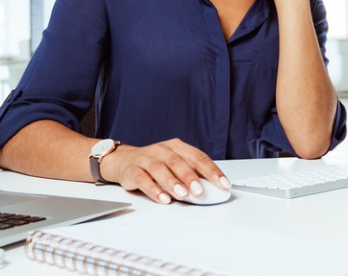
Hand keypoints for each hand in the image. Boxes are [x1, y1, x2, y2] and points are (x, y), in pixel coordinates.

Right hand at [100, 139, 230, 203]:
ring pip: (160, 169)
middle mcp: (162, 150)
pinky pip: (143, 179)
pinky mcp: (132, 170)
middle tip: (200, 191)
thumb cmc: (156, 164)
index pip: (198, 157)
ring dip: (172, 182)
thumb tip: (213, 190)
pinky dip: (153, 189)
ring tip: (181, 195)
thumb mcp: (175, 165)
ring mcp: (146, 159)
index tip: (223, 184)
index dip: (212, 171)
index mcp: (177, 147)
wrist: (124, 160)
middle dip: (190, 177)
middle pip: (178, 162)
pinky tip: (162, 198)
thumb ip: (192, 175)